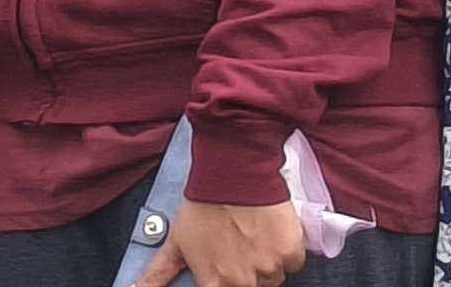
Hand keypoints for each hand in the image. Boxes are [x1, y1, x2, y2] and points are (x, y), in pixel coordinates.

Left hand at [132, 197, 306, 286]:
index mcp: (216, 283)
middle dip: (246, 272)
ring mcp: (269, 269)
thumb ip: (158, 273)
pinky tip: (271, 232)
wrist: (233, 173)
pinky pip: (292, 263)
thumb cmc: (203, 205)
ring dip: (266, 263)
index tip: (228, 268)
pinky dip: (286, 251)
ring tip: (252, 237)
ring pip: (273, 277)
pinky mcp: (290, 252)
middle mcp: (244, 282)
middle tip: (239, 247)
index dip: (226, 280)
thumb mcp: (176, 241)